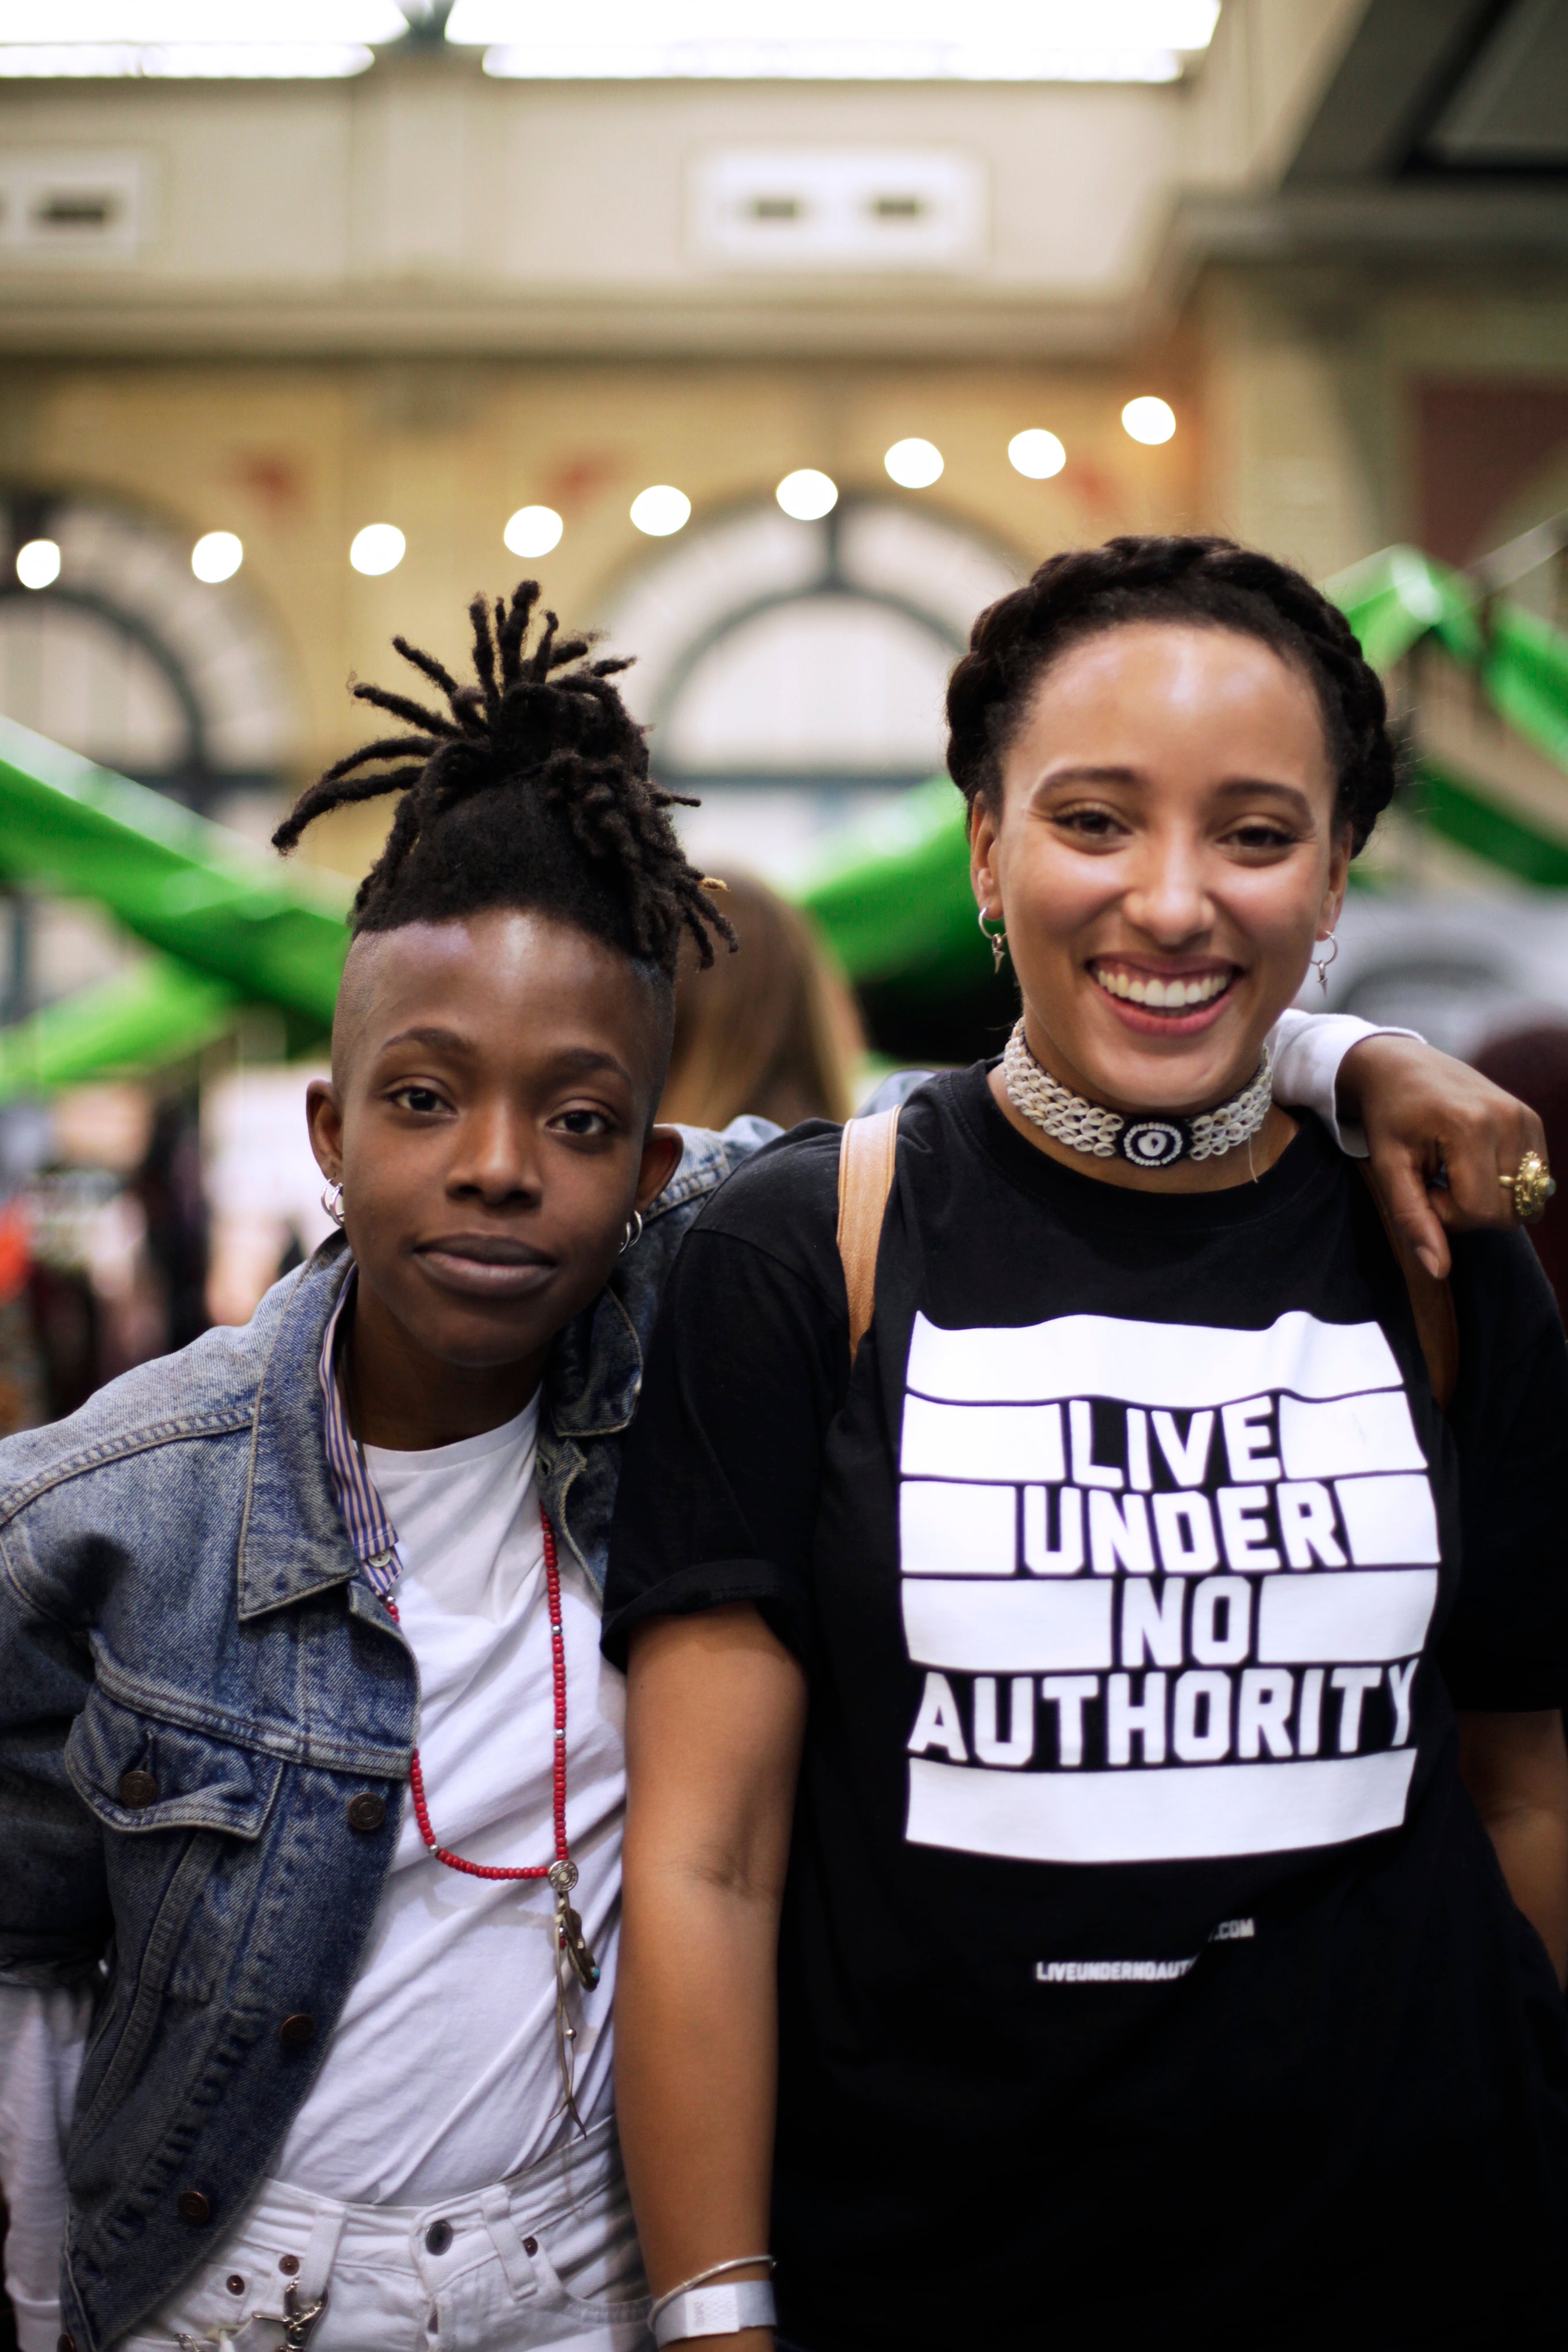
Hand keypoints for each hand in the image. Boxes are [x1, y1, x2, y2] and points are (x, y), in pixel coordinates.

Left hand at [1339, 1035, 1547, 1280]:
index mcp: (1470, 1126)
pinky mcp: (1533, 1120)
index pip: (1480, 1211)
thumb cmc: (1389, 1118)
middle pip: (1507, 1211)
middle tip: (1437, 1179)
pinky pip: (1533, 1181)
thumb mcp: (1389, 1168)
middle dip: (1468, 1209)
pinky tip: (1474, 1162)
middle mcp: (1508, 1118)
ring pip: (1524, 1201)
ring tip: (1454, 1169)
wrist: (1400, 1065)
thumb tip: (1439, 1271)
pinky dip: (1505, 1184)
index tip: (1422, 1187)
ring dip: (1487, 1197)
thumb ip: (1413, 1219)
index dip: (1447, 1214)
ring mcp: (1526, 1117)